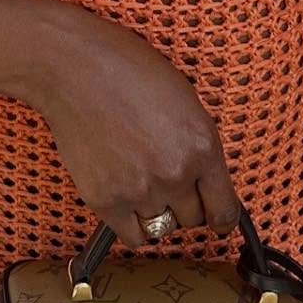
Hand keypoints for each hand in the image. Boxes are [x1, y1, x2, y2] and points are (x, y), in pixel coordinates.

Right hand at [29, 12, 241, 248]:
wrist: (76, 67)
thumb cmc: (129, 71)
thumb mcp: (185, 101)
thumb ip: (198, 146)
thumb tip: (205, 183)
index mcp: (203, 146)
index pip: (225, 211)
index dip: (221, 218)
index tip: (216, 219)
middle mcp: (176, 173)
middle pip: (192, 219)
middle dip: (183, 202)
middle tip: (165, 179)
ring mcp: (140, 190)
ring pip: (162, 227)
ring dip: (155, 210)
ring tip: (140, 179)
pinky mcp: (106, 200)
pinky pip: (133, 236)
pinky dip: (132, 223)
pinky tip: (126, 198)